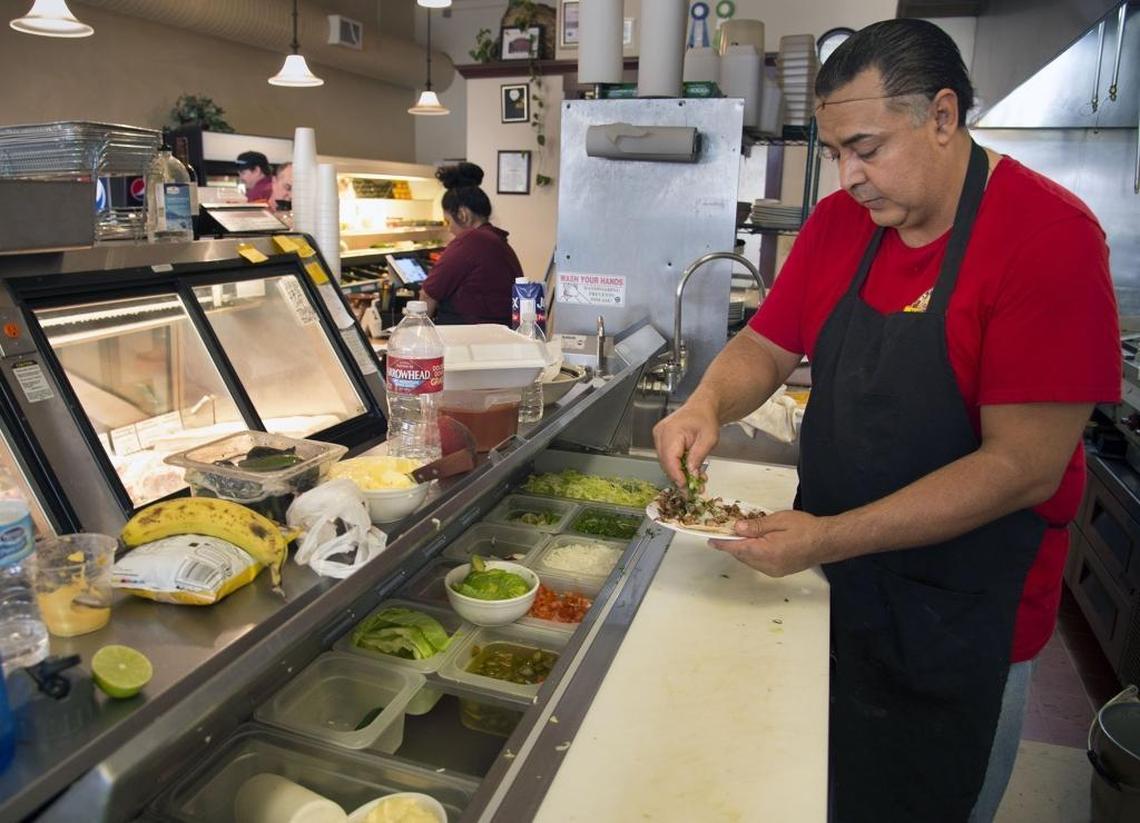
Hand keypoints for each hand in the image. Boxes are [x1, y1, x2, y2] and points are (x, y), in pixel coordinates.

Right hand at [653, 399, 719, 486]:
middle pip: (666, 463)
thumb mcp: (708, 439)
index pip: (670, 459)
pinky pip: (666, 458)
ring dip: (679, 473)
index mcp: (672, 430)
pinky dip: (676, 466)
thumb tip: (691, 475)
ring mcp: (658, 436)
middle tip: (692, 490)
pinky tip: (688, 471)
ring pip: (665, 463)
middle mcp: (661, 433)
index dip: (677, 476)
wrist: (701, 408)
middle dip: (679, 478)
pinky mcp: (660, 440)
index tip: (686, 488)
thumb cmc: (705, 419)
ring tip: (694, 481)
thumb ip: (698, 457)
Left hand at [709, 510, 833, 576]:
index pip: (737, 548)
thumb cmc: (805, 528)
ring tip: (740, 534)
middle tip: (725, 530)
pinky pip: (758, 563)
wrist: (827, 542)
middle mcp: (767, 565)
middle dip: (732, 544)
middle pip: (741, 555)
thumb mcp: (779, 520)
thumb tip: (736, 528)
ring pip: (749, 560)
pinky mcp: (777, 572)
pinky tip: (754, 542)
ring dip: (742, 549)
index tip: (710, 540)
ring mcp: (773, 571)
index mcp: (767, 552)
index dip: (722, 543)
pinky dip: (752, 553)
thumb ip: (756, 526)